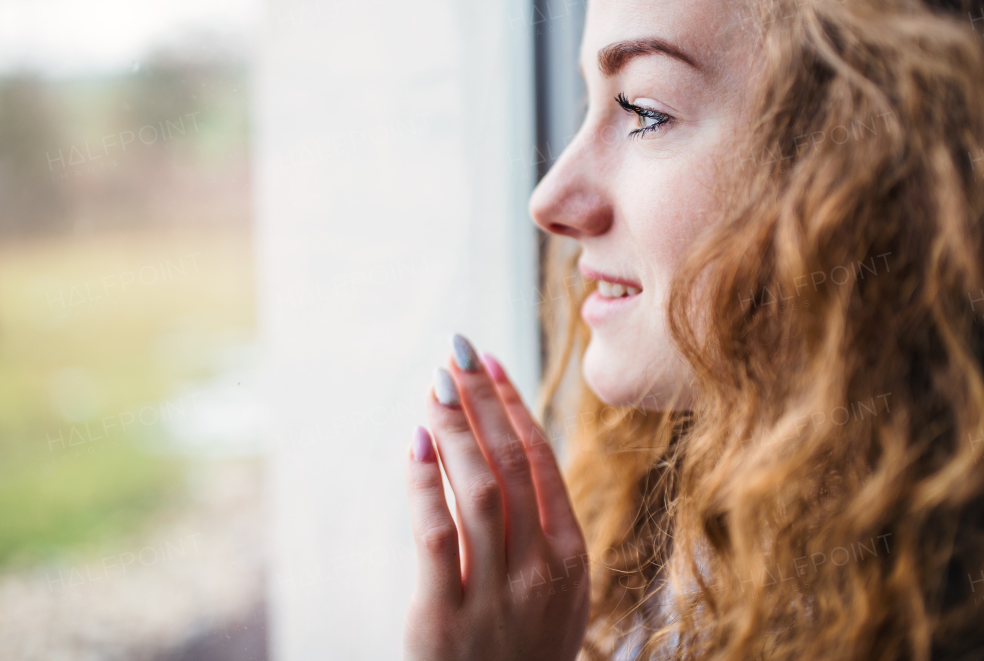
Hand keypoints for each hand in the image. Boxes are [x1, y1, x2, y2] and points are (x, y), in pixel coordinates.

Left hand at [403, 334, 589, 660]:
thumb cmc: (524, 654)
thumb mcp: (556, 595)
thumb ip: (541, 530)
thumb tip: (508, 447)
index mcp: (570, 558)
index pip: (541, 461)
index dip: (513, 405)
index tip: (489, 362)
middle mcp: (538, 570)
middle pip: (509, 463)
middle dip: (479, 400)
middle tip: (454, 353)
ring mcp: (494, 593)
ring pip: (475, 488)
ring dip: (452, 428)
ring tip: (432, 387)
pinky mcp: (444, 615)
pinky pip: (434, 533)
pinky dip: (423, 482)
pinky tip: (414, 444)